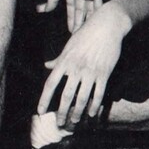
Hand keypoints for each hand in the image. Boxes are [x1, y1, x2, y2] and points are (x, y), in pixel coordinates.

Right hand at [37, 0, 102, 32]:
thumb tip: (44, 10)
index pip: (72, 6)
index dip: (71, 18)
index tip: (71, 30)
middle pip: (81, 9)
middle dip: (79, 22)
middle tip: (79, 35)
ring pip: (89, 8)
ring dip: (87, 20)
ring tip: (86, 33)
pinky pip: (97, 2)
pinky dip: (97, 12)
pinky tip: (97, 22)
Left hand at [37, 3, 130, 126]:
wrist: (107, 25)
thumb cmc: (87, 34)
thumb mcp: (69, 45)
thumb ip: (58, 59)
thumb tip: (46, 66)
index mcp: (65, 61)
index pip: (51, 84)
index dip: (44, 99)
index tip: (40, 111)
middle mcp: (76, 68)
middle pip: (66, 95)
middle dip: (62, 112)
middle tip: (60, 124)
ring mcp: (91, 71)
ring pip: (82, 97)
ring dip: (78, 112)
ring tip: (75, 122)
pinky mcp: (104, 72)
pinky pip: (98, 93)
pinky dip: (95, 105)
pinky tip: (92, 113)